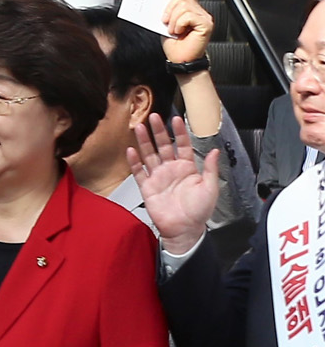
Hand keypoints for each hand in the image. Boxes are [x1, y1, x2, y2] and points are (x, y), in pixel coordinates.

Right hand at [130, 113, 220, 254]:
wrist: (184, 229)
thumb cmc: (199, 210)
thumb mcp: (211, 187)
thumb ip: (211, 168)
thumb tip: (215, 150)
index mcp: (188, 167)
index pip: (183, 144)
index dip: (179, 132)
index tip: (176, 119)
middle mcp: (171, 169)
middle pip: (163, 145)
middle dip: (158, 131)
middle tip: (154, 117)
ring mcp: (158, 177)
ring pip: (150, 155)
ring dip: (144, 141)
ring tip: (139, 127)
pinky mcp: (148, 188)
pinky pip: (139, 172)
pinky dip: (134, 162)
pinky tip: (131, 151)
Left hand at [160, 0, 213, 65]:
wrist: (180, 60)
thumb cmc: (175, 46)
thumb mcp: (167, 24)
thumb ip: (168, 11)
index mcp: (191, 10)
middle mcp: (199, 11)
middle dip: (169, 9)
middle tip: (166, 22)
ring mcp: (204, 17)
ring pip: (184, 6)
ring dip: (173, 20)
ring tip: (174, 31)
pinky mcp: (206, 24)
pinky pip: (188, 16)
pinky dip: (179, 24)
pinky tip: (179, 32)